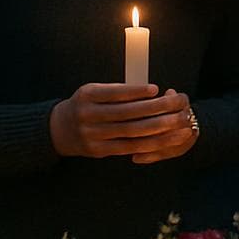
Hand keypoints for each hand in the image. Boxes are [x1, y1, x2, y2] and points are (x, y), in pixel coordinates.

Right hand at [49, 83, 196, 162]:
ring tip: (178, 122)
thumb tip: (151, 91)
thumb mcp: (93, 92)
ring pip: (131, 132)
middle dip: (155, 108)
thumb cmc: (86, 105)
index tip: (156, 88)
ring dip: (158, 128)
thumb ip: (116, 91)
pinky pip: (128, 147)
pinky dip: (148, 143)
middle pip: (127, 113)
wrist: (60, 130)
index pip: (115, 92)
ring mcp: (93, 135)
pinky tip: (164, 138)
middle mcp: (88, 115)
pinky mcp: (99, 151)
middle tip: (176, 104)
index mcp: (87, 95)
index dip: (136, 91)